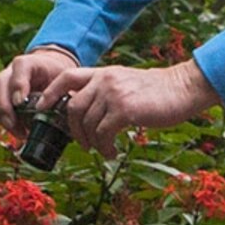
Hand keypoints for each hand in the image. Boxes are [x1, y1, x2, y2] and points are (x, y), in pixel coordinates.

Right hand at [0, 46, 80, 131]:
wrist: (48, 70)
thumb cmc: (56, 75)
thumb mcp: (63, 77)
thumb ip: (61, 89)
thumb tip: (68, 110)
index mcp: (28, 62)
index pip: (20, 68)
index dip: (18, 85)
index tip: (20, 102)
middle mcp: (10, 71)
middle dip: (5, 107)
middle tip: (14, 124)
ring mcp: (2, 84)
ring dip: (2, 117)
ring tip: (19, 133)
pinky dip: (1, 120)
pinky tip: (16, 131)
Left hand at [47, 60, 221, 154]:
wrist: (183, 88)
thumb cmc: (157, 91)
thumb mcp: (125, 82)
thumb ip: (105, 92)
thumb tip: (87, 115)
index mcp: (103, 72)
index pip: (66, 77)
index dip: (49, 94)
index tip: (41, 109)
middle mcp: (105, 80)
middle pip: (73, 107)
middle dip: (74, 131)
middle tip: (84, 144)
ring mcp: (114, 93)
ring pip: (87, 123)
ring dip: (92, 142)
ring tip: (103, 150)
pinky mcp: (125, 109)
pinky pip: (103, 133)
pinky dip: (104, 147)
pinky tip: (112, 151)